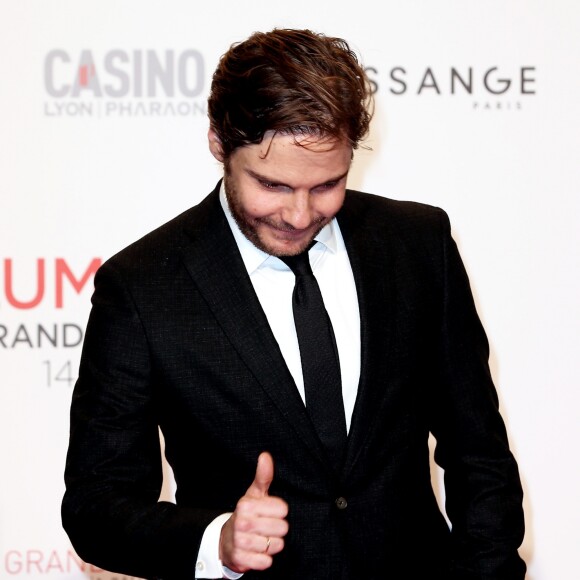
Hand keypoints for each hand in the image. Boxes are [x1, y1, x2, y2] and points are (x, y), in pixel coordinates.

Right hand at [219, 452, 288, 572]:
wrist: (226, 541)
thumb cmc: (246, 515)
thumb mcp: (254, 494)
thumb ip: (263, 476)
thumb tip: (265, 456)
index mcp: (246, 504)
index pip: (282, 509)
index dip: (280, 512)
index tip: (271, 512)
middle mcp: (241, 522)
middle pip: (282, 528)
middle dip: (278, 529)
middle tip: (267, 527)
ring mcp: (240, 542)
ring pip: (276, 545)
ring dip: (273, 544)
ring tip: (263, 539)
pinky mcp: (241, 559)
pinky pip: (267, 562)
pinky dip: (266, 559)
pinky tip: (258, 552)